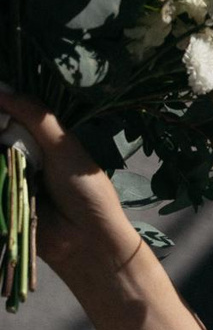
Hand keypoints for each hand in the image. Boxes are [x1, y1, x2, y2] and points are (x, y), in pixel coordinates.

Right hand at [0, 87, 144, 281]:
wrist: (86, 241)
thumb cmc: (85, 192)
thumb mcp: (64, 146)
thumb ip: (34, 116)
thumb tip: (1, 87)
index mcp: (41, 139)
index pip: (11, 111)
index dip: (0, 103)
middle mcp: (22, 154)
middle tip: (0, 135)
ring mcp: (9, 175)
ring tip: (22, 170)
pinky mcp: (0, 197)